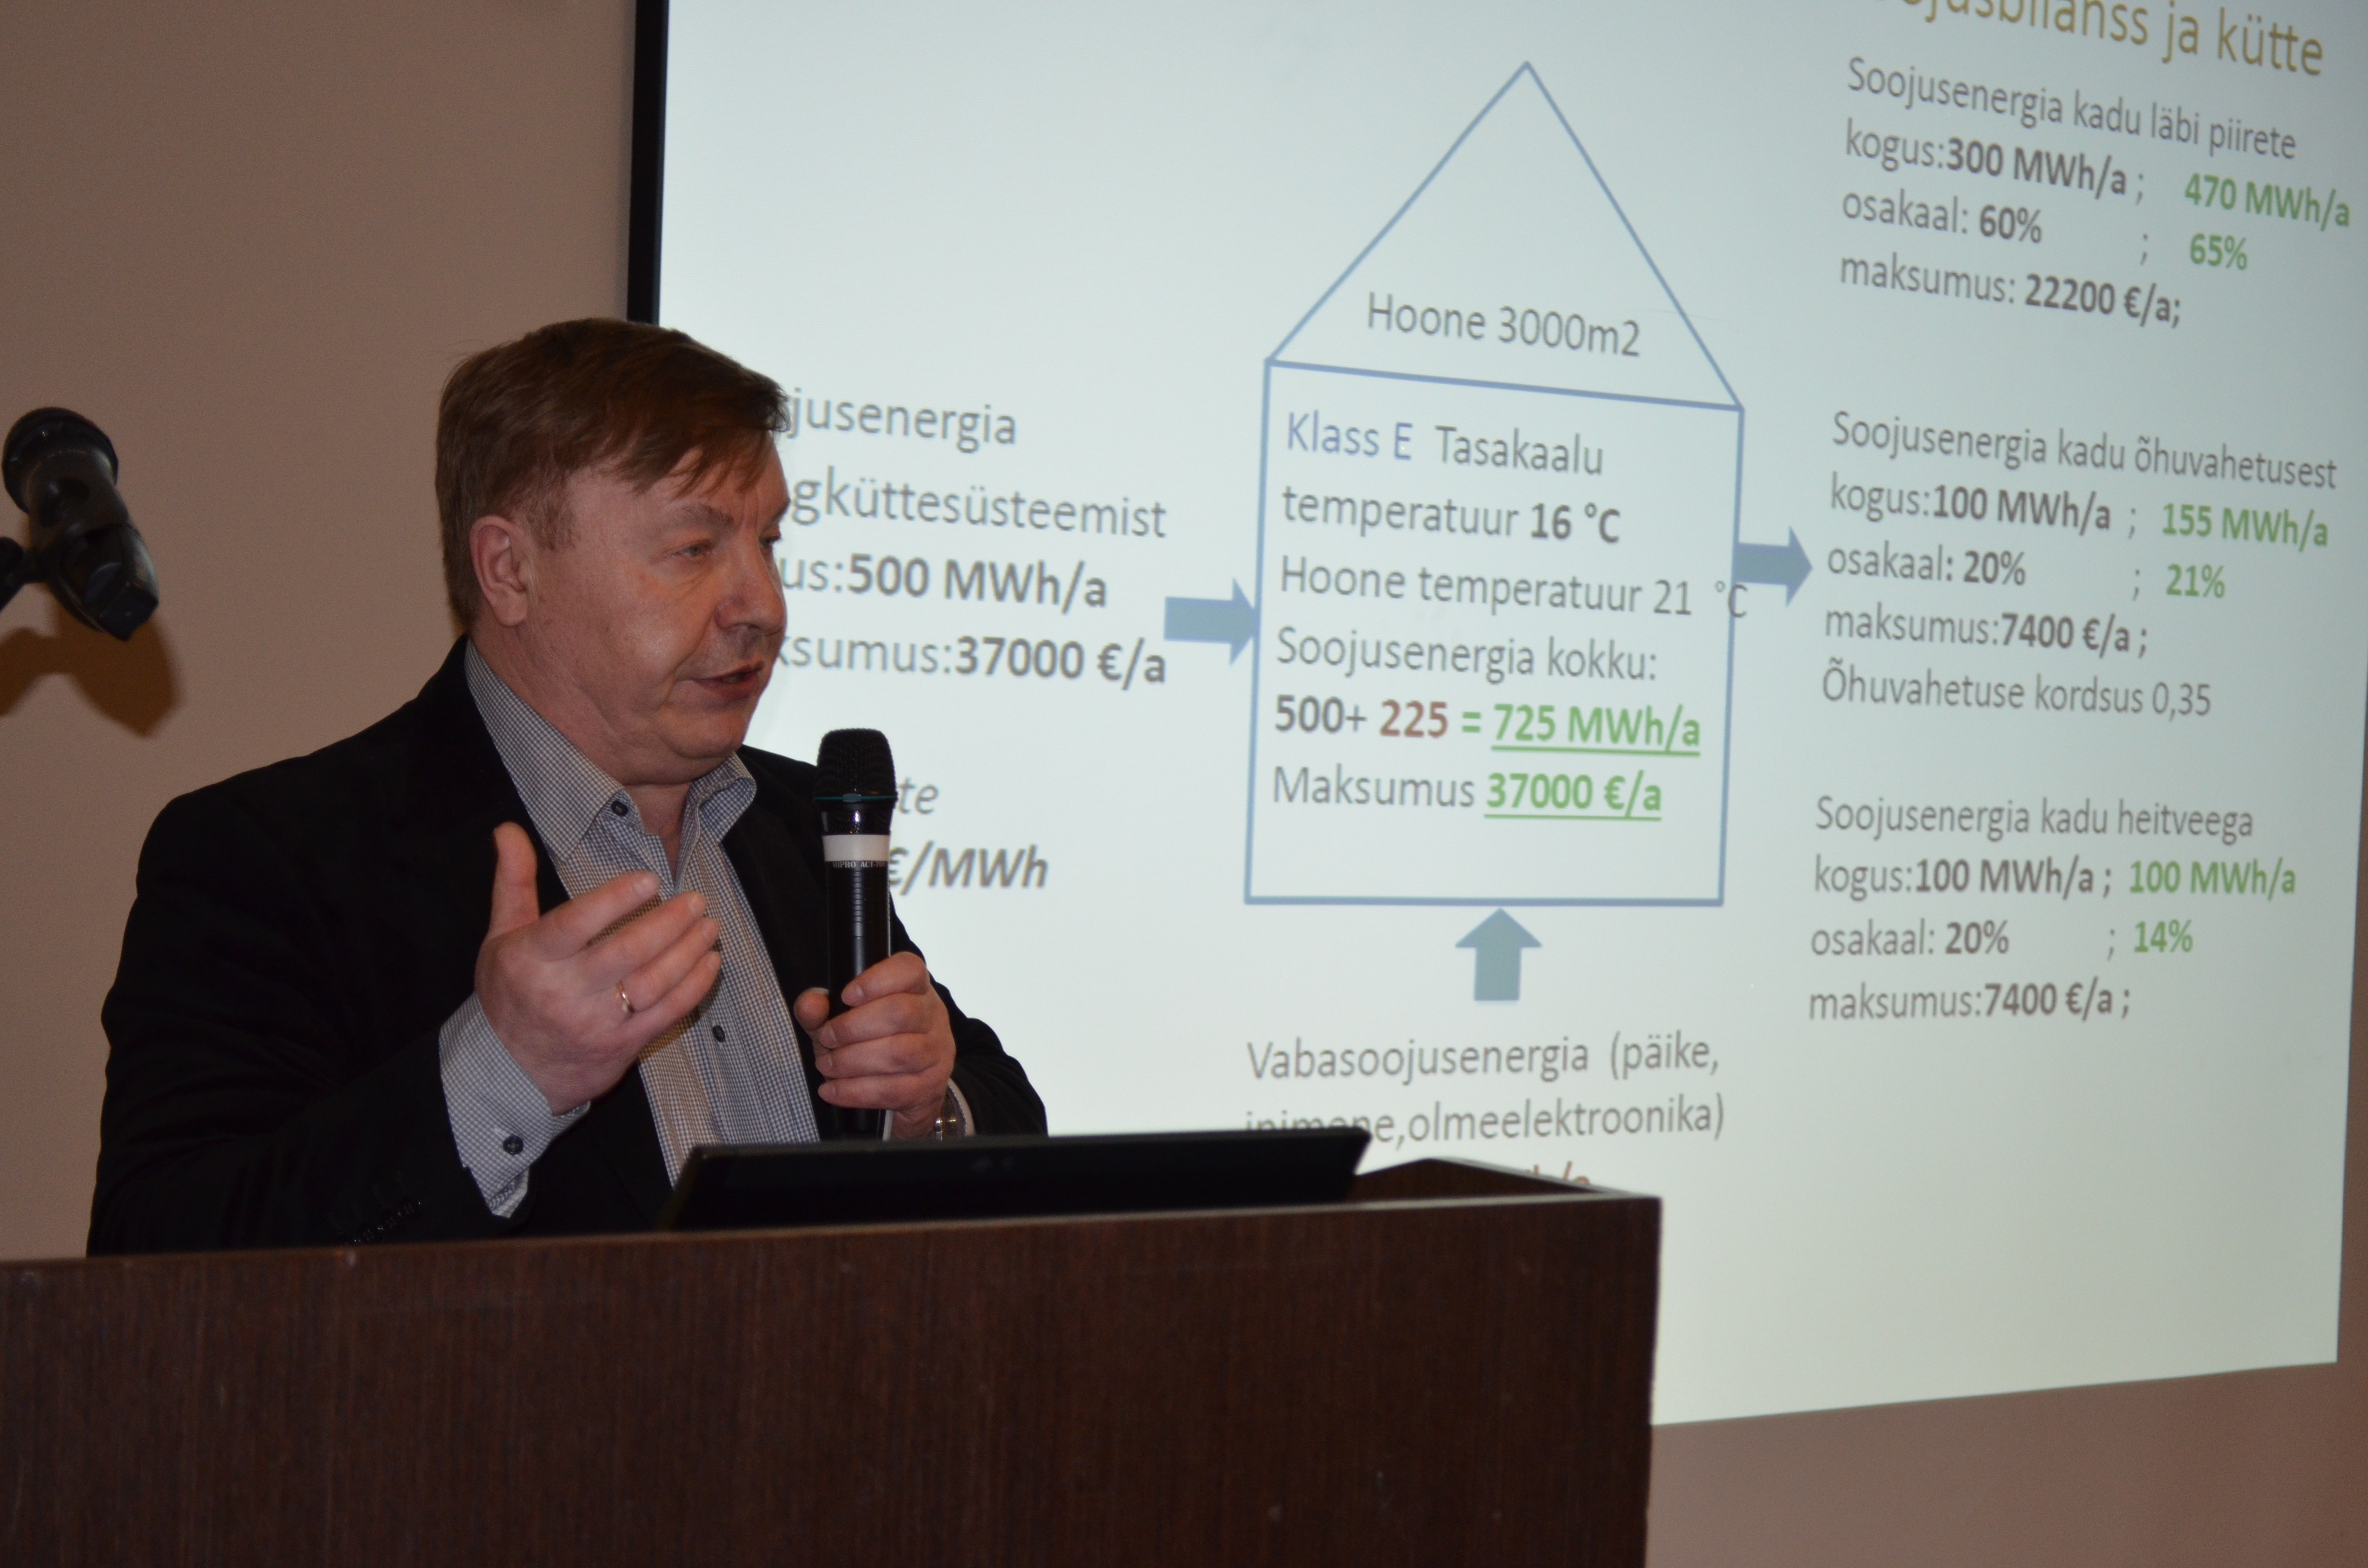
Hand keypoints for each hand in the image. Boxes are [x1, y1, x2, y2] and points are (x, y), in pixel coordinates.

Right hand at [476, 822, 721, 1113]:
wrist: (509, 1070)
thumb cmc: (509, 994)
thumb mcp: (500, 937)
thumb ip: (513, 881)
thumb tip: (509, 829)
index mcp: (533, 958)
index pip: (575, 924)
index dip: (614, 901)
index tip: (649, 880)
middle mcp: (565, 991)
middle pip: (626, 951)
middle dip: (668, 922)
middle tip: (695, 900)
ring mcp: (597, 1022)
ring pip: (653, 982)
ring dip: (688, 951)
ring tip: (708, 925)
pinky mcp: (622, 1045)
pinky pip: (666, 1013)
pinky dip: (694, 986)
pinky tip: (709, 961)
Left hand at [793, 952, 956, 1137]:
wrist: (901, 1086)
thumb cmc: (870, 1041)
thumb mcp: (840, 1019)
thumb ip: (821, 1008)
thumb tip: (811, 1004)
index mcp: (915, 988)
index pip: (909, 970)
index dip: (877, 980)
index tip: (846, 996)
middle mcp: (933, 1015)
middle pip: (901, 1013)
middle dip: (853, 1027)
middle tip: (826, 1038)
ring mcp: (937, 1051)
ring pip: (898, 1053)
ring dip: (852, 1061)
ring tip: (827, 1065)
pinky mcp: (931, 1085)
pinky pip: (894, 1089)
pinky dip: (856, 1091)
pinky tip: (833, 1090)